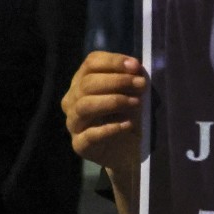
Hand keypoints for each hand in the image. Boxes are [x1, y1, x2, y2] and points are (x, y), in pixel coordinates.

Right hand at [61, 51, 146, 172]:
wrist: (128, 151)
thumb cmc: (127, 116)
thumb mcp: (133, 94)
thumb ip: (132, 78)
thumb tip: (135, 67)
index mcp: (82, 82)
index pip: (91, 63)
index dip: (113, 62)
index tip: (135, 66)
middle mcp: (72, 100)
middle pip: (87, 84)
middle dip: (117, 81)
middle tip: (140, 85)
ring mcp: (73, 123)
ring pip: (85, 106)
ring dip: (113, 101)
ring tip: (135, 103)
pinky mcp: (80, 145)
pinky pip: (90, 134)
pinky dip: (110, 128)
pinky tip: (128, 124)